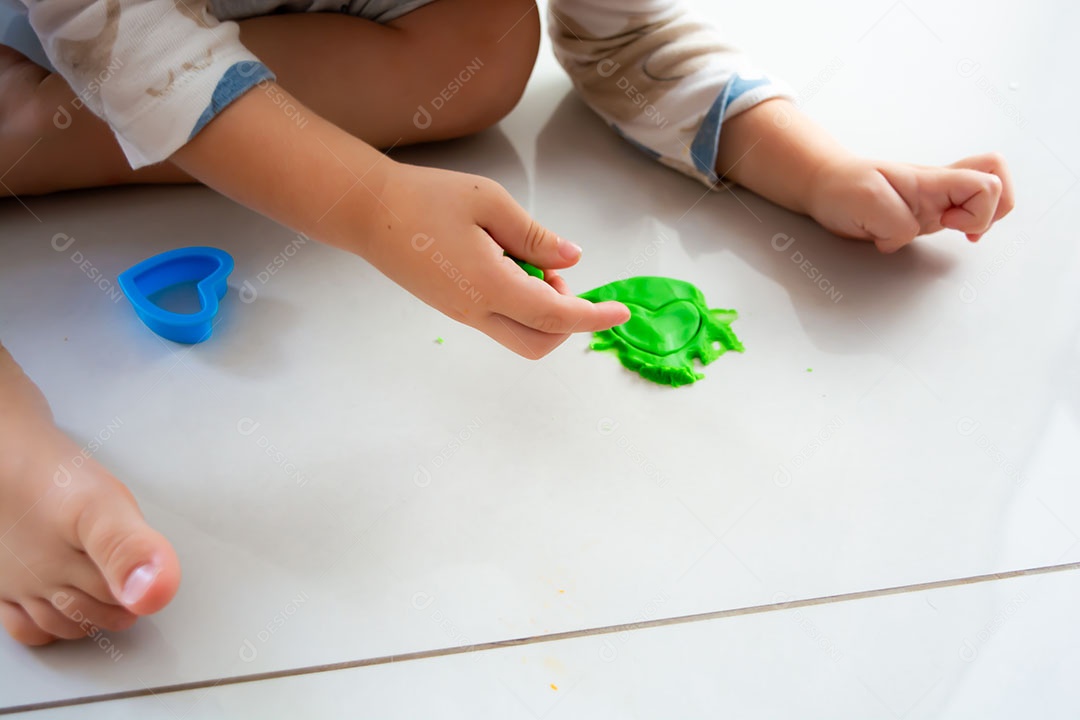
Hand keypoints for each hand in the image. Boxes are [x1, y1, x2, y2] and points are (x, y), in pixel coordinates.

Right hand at [354, 162, 629, 357]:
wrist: (367, 212)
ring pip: (520, 335)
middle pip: (539, 343)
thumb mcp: (489, 201)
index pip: (555, 316)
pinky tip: (506, 263)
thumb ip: (535, 235)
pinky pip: (499, 321)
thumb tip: (572, 260)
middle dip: (566, 319)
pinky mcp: (453, 308)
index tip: (620, 312)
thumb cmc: (425, 198)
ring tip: (527, 260)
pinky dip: (519, 303)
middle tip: (554, 272)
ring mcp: (462, 314)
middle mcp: (475, 310)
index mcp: (487, 285)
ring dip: (541, 310)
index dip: (593, 317)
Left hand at [808, 152, 1014, 252]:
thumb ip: (895, 223)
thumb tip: (907, 236)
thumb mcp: (865, 202)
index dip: (977, 211)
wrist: (824, 186)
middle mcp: (939, 189)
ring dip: (983, 217)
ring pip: (986, 195)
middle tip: (960, 226)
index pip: (984, 184)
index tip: (947, 222)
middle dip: (993, 210)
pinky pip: (964, 211)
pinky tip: (949, 232)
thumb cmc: (842, 188)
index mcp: (930, 182)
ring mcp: (935, 200)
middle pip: (998, 179)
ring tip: (959, 229)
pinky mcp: (925, 214)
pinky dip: (966, 224)